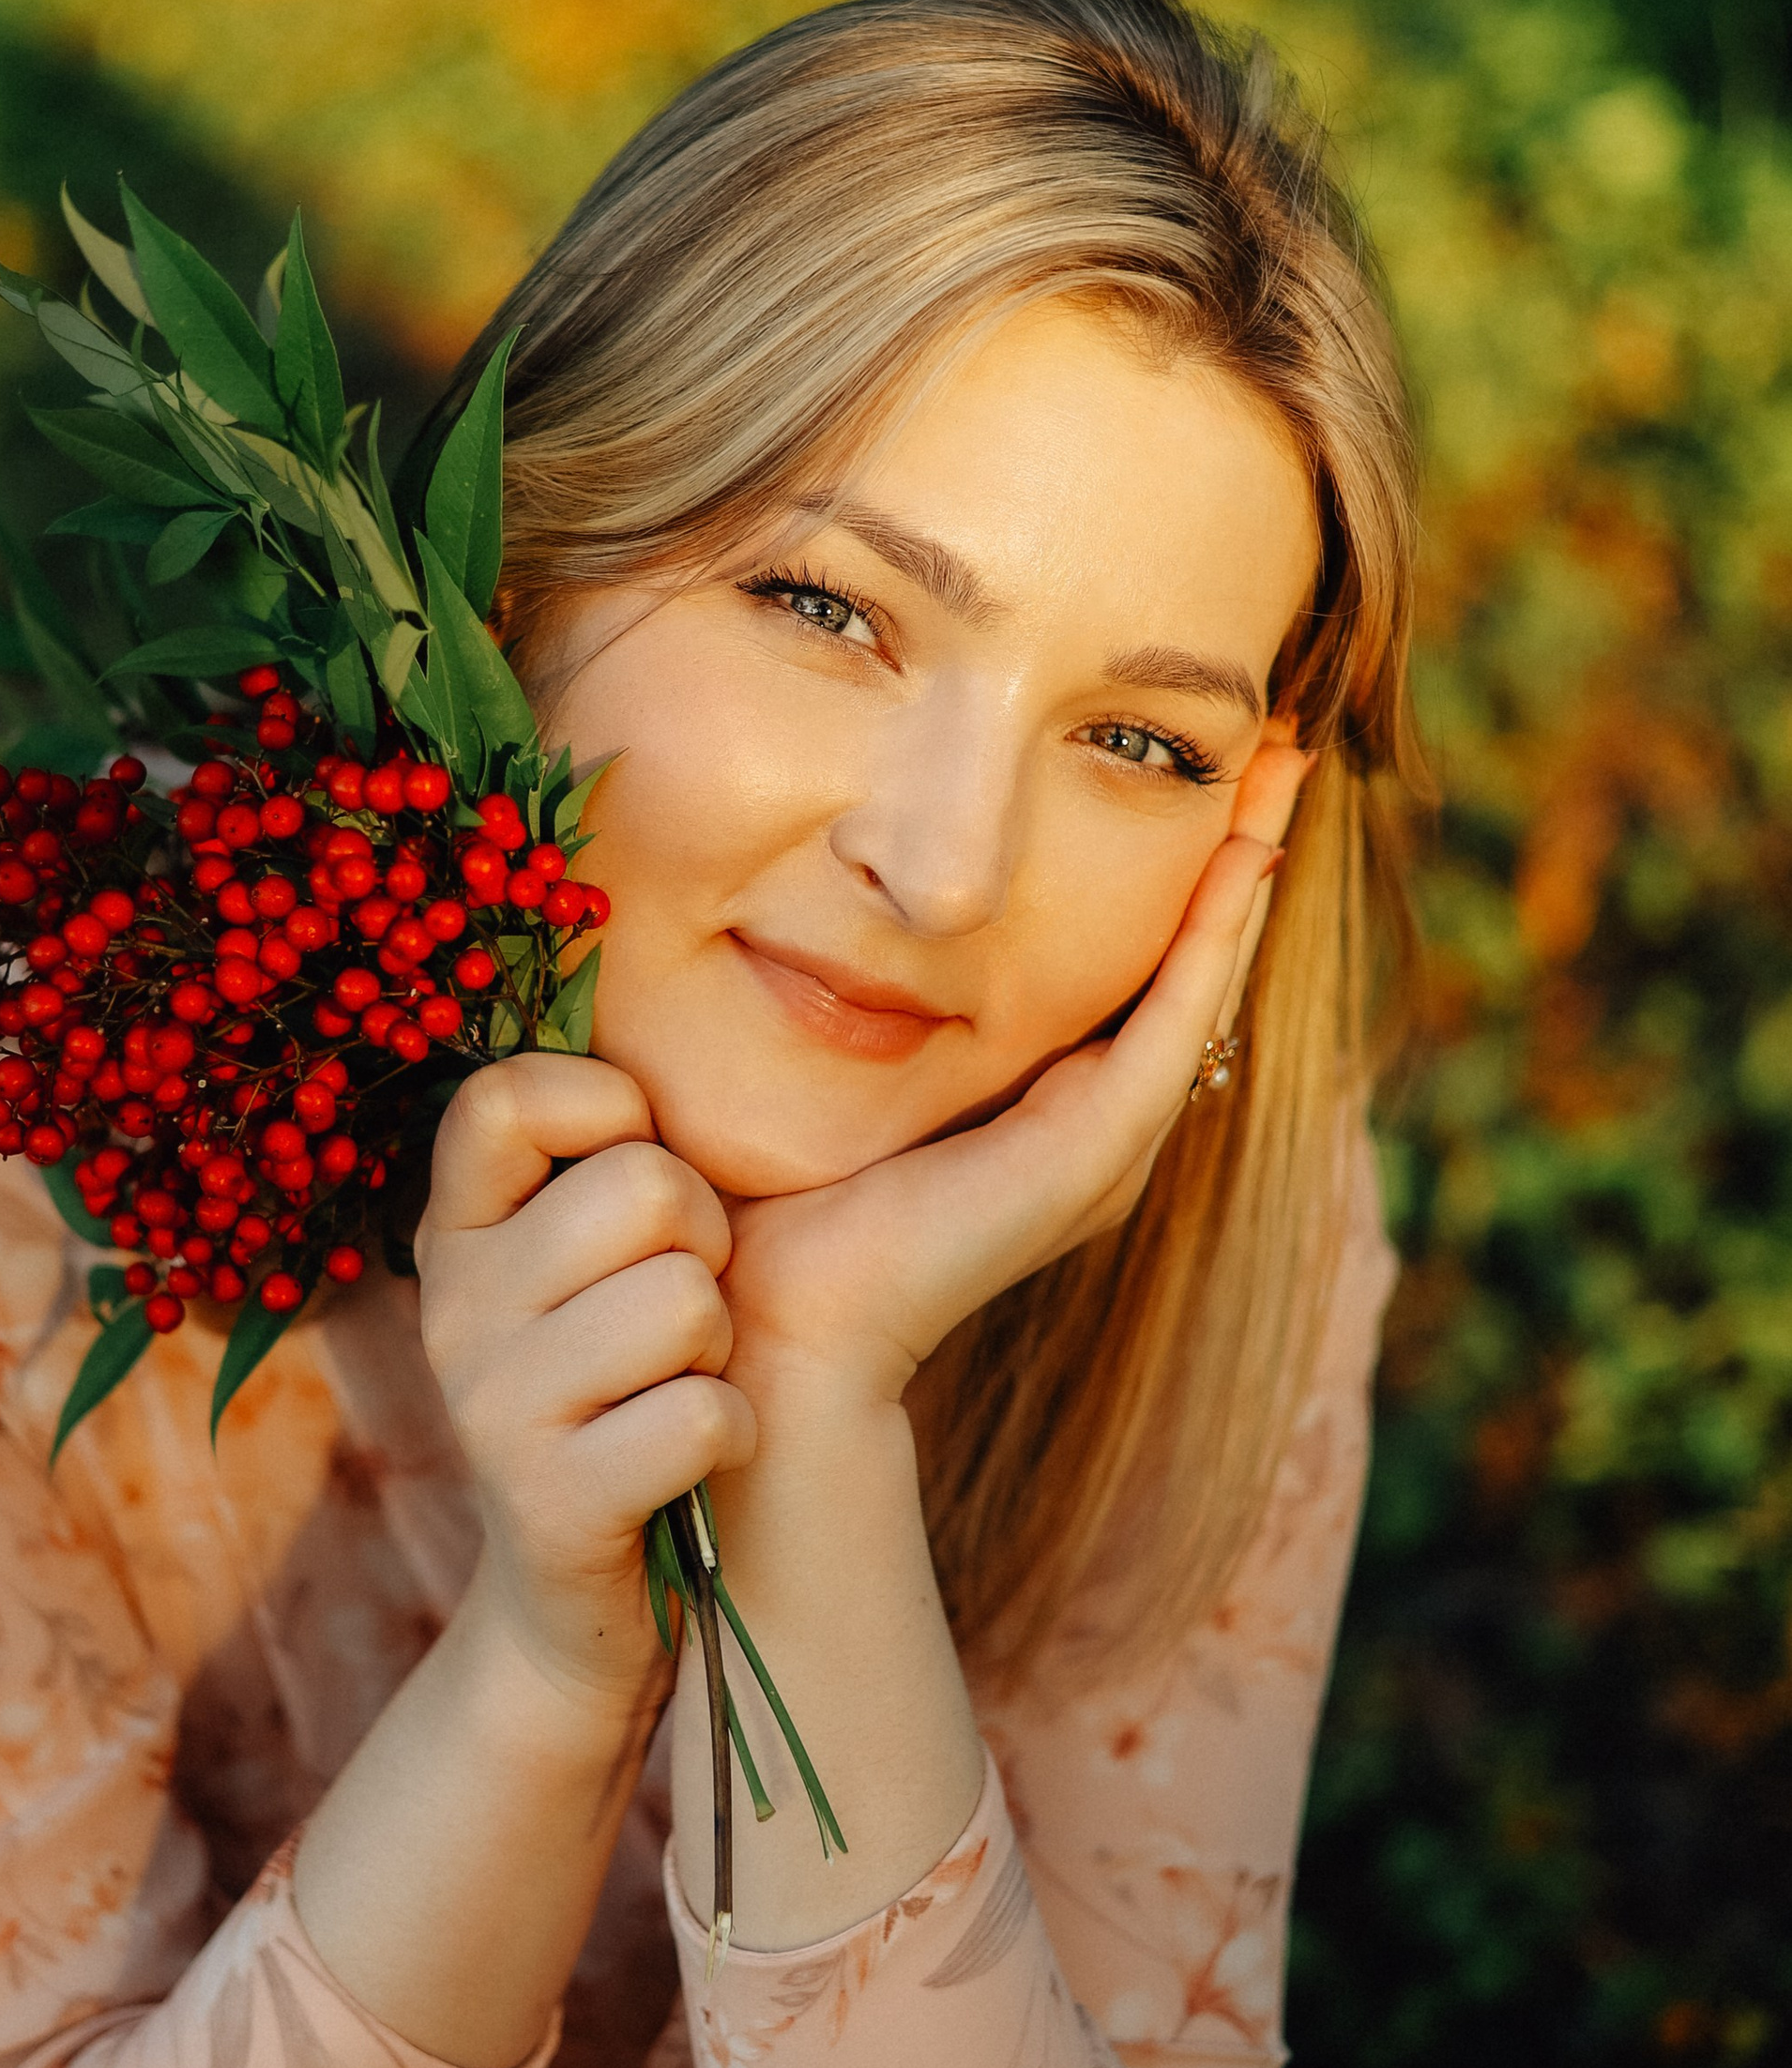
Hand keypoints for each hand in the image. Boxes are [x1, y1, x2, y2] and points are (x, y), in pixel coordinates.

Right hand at [414, 1054, 757, 1725]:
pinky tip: (684, 1463)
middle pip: (645, 1187)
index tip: (638, 1165)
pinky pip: (704, 1414)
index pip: (508, 1096)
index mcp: (456, 1230)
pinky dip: (726, 1436)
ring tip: (671, 1388)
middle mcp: (451, 1309)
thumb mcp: (576, 1267)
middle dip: (706, 1246)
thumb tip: (648, 989)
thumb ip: (599, 1157)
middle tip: (677, 1314)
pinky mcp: (553, 1503)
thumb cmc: (619, 1390)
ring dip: (716, 1350)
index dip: (608, 1109)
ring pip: (687, 1301)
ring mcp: (490, 1409)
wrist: (579, 1604)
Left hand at [721, 734, 1312, 1407]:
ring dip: (1247, 871)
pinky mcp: (1095, 1155)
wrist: (784, 1327)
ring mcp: (1108, 1144)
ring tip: (1283, 768)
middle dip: (1240, 847)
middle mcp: (1099, 1125)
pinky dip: (1213, 936)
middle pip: (1195, 961)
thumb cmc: (784, 1211)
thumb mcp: (844, 1073)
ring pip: (1205, 980)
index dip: (1180, 866)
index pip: (1139, 964)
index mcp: (1050, 1108)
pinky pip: (1175, 1023)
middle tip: (1282, 740)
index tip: (1204, 760)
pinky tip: (1242, 853)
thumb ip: (868, 1003)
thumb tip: (830, 904)